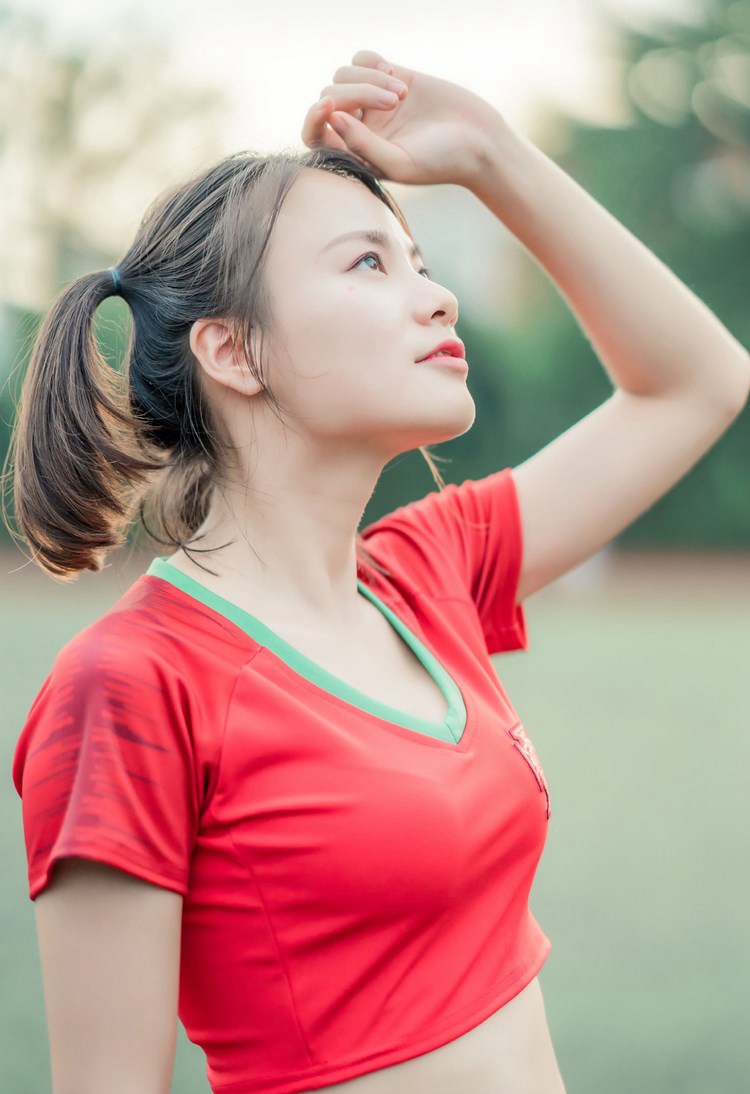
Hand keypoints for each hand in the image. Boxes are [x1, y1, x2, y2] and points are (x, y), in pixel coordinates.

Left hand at [300, 48, 508, 187]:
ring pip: (344, 74)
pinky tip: (398, 80)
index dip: (313, 118)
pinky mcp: (391, 76)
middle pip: (331, 95)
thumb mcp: (398, 163)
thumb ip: (361, 146)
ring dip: (369, 79)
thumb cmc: (440, 161)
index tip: (328, 106)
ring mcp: (372, 101)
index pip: (314, 135)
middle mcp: (358, 127)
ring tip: (401, 96)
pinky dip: (374, 62)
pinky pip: (363, 57)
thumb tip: (331, 116)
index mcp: (354, 154)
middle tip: (392, 104)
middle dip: (355, 93)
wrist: (479, 140)